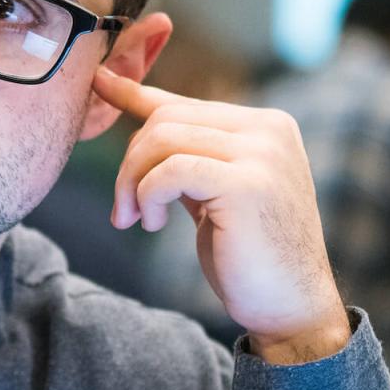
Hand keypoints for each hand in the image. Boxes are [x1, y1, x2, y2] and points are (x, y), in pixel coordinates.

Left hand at [94, 66, 350, 364]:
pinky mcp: (247, 184)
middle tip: (122, 211)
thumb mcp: (214, 193)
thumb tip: (141, 118)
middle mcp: (269, 129)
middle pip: (166, 119)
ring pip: (162, 138)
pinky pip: (169, 171)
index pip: (184, 105)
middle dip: (130, 163)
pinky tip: (150, 224)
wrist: (290, 307)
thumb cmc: (248, 255)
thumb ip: (189, 154)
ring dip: (132, 181)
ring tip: (135, 219)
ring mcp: (262, 154)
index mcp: (266, 126)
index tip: (99, 82)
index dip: (135, 95)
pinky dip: (146, 195)